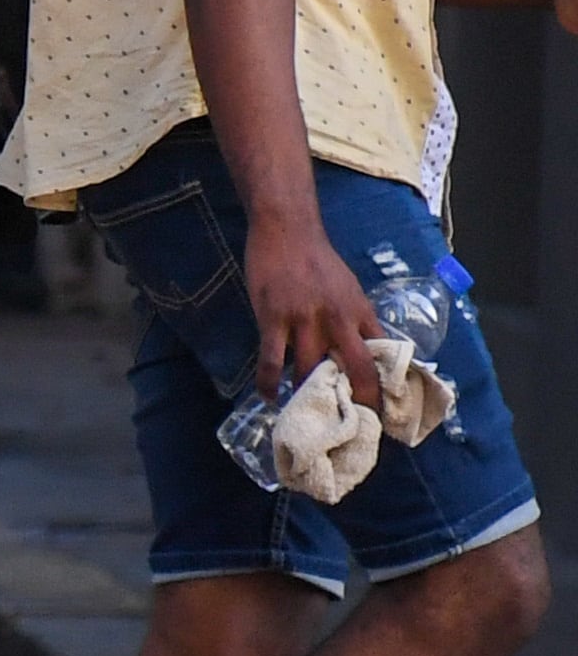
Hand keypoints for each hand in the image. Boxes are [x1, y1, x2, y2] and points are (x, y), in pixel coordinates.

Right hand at [244, 211, 384, 403]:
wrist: (287, 229)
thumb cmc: (318, 260)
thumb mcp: (349, 289)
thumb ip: (355, 320)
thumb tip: (363, 351)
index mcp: (360, 312)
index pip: (381, 357)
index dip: (384, 387)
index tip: (383, 412)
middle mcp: (338, 318)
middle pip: (355, 370)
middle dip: (357, 401)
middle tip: (352, 425)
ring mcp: (305, 319)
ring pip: (310, 370)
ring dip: (308, 395)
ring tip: (306, 414)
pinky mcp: (273, 318)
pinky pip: (272, 360)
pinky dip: (270, 383)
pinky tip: (270, 397)